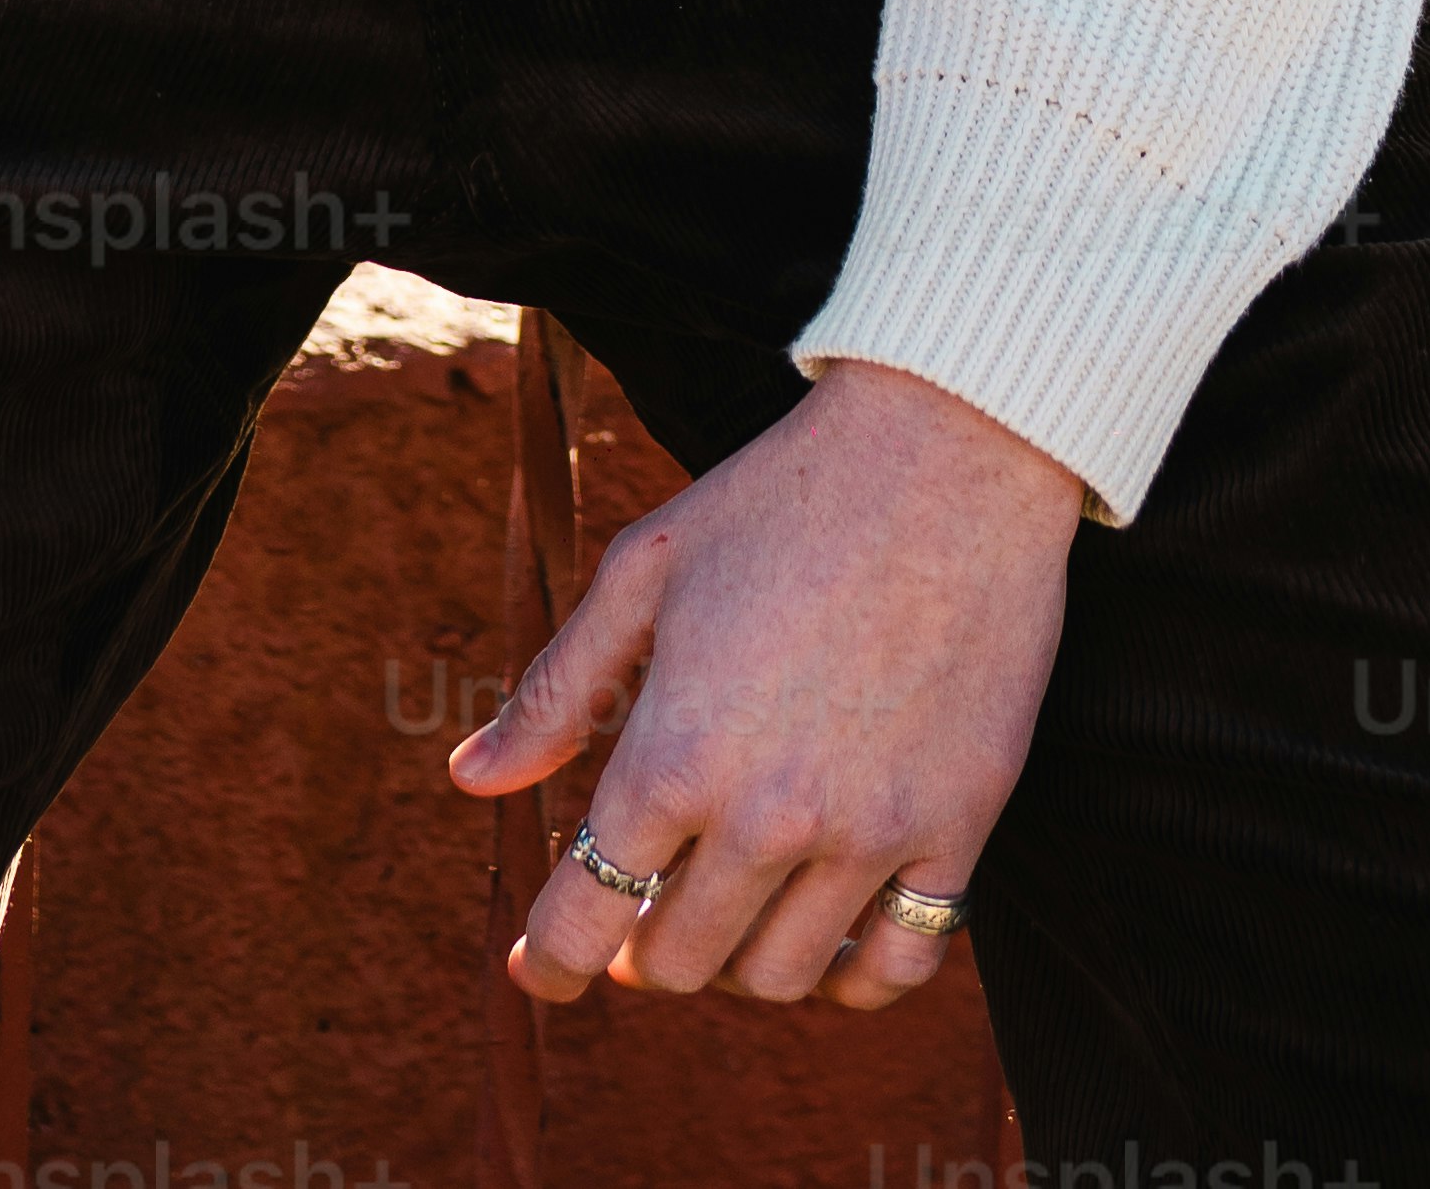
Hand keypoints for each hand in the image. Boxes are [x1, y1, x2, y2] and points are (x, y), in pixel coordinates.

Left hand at [446, 357, 1078, 1015]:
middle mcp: (768, 814)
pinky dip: (854, 975)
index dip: (548, 961)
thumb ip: (558, 687)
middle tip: (645, 906)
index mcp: (675, 751)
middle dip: (642, 950)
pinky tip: (830, 932)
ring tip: (731, 907)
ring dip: (739, 960)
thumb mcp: (644, 568)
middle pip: (680, 962)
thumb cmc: (782, 496)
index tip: (542, 967)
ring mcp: (870, 831)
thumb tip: (472, 779)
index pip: (585, 917)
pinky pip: (899, 966)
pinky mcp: (957, 827)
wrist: (950, 449)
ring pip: (782, 980)